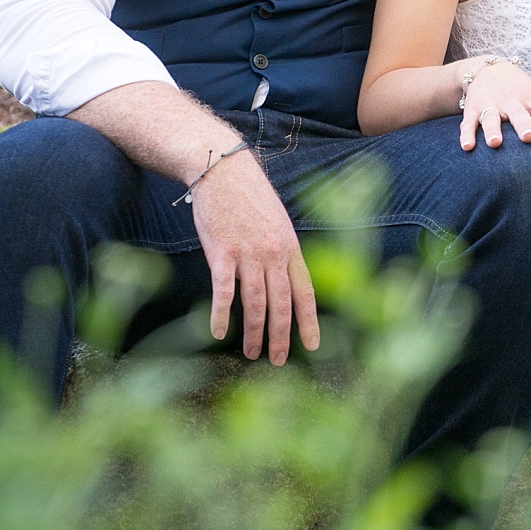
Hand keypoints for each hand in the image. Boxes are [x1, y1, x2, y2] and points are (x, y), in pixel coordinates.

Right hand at [191, 147, 319, 362]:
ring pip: (255, 303)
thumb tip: (285, 281)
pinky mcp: (222, 251)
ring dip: (254, 332)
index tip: (313, 346)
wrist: (223, 169)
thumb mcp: (277, 220)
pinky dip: (221, 314)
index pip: (305, 290)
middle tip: (277, 361)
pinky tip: (218, 332)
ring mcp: (248, 252)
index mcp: (290, 245)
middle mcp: (273, 252)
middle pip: (281, 303)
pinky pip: (224, 291)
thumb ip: (282, 251)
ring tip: (251, 354)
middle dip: (281, 336)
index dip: (309, 320)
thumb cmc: (249, 195)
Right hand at [459, 59, 530, 153]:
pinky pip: (469, 122)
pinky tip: (467, 147)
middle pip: (518, 113)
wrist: (488, 68)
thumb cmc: (521, 91)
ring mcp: (491, 104)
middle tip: (528, 137)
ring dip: (492, 130)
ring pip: (491, 117)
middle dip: (523, 125)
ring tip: (495, 144)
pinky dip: (467, 133)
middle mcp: (512, 100)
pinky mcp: (473, 109)